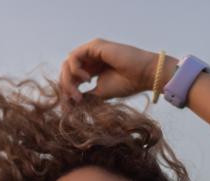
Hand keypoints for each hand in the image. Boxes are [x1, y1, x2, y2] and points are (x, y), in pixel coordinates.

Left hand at [58, 38, 175, 110]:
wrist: (144, 75)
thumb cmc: (127, 84)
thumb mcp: (99, 93)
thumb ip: (84, 95)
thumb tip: (68, 103)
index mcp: (91, 68)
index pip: (70, 77)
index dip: (67, 91)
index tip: (72, 105)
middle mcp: (90, 58)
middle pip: (66, 70)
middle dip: (66, 86)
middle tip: (74, 100)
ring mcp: (92, 51)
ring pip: (67, 63)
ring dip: (68, 80)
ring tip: (78, 93)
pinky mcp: (94, 46)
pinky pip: (74, 56)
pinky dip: (75, 70)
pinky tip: (86, 79)